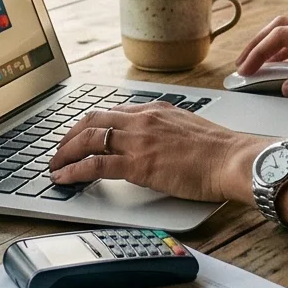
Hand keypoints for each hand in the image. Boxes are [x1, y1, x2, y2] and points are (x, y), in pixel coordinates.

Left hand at [47, 103, 261, 203]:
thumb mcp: (188, 127)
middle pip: (92, 121)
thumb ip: (166, 131)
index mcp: (154, 110)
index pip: (112, 112)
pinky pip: (96, 166)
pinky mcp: (139, 165)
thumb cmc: (220, 149)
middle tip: (59, 150)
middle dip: (69, 136)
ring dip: (65, 153)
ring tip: (55, 166)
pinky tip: (64, 178)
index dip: (90, 124)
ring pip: (88, 140)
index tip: (80, 135)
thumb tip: (155, 144)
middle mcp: (142, 120)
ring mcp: (139, 141)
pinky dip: (74, 171)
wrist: (233, 159)